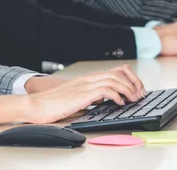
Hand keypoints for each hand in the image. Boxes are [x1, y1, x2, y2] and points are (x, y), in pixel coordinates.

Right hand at [23, 65, 144, 123]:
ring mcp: (85, 85)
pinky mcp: (82, 95)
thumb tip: (106, 102)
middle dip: (133, 82)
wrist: (36, 105)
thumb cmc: (53, 104)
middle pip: (118, 72)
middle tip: (140, 94)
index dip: (129, 78)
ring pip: (114, 80)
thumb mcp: (76, 98)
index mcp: (87, 79)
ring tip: (134, 99)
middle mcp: (87, 79)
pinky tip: (120, 103)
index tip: (137, 89)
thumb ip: (90, 97)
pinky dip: (117, 96)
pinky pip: (105, 90)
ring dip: (128, 89)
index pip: (114, 70)